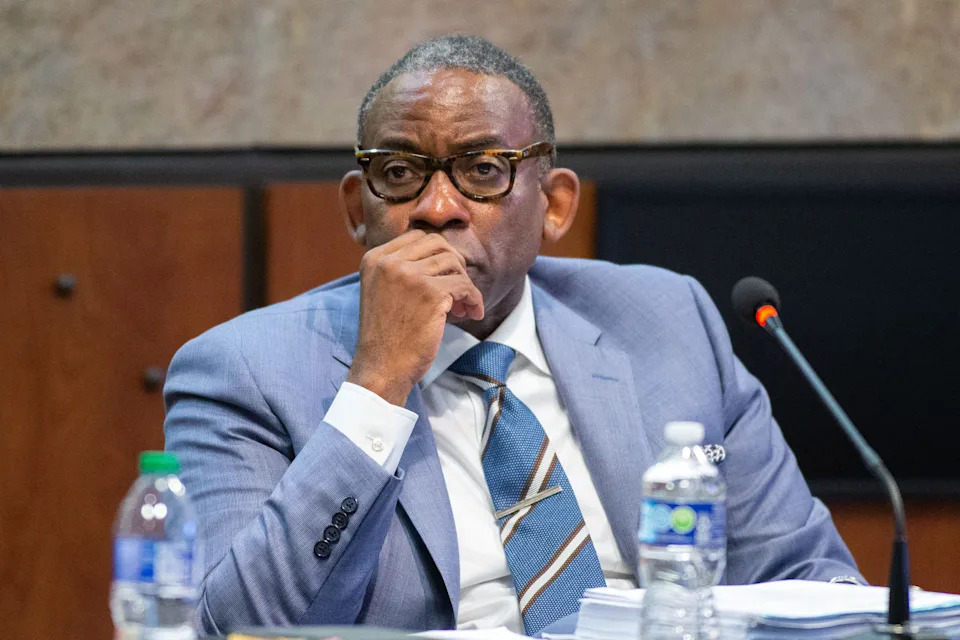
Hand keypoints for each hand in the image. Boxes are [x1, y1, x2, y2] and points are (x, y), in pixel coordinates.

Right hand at [347, 230, 483, 405]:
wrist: (381, 368)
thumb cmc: (386, 336)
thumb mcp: (382, 290)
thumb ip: (401, 269)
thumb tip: (444, 254)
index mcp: (375, 258)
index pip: (417, 237)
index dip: (438, 255)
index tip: (444, 277)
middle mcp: (389, 262)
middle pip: (439, 245)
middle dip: (454, 265)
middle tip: (457, 291)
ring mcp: (409, 275)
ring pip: (454, 264)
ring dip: (464, 285)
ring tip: (461, 308)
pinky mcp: (430, 293)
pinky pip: (465, 286)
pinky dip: (474, 300)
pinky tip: (472, 314)